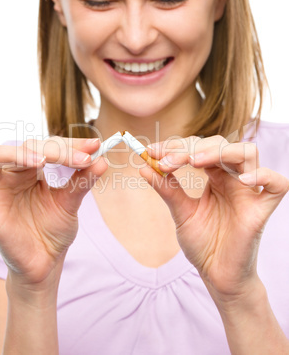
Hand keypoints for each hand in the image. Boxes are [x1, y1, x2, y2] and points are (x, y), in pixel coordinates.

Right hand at [0, 137, 106, 287]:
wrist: (45, 263)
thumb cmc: (54, 230)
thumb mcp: (70, 203)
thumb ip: (82, 180)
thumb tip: (101, 160)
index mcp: (32, 169)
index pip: (47, 146)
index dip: (70, 145)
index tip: (94, 147)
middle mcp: (12, 175)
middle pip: (22, 147)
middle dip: (53, 149)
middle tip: (80, 159)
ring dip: (14, 153)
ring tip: (41, 161)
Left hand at [141, 135, 288, 300]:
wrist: (217, 276)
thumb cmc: (202, 244)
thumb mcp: (181, 213)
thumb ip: (167, 189)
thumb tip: (144, 167)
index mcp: (215, 177)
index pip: (199, 148)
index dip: (175, 146)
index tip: (151, 151)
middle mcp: (232, 179)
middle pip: (220, 144)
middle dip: (190, 148)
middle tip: (166, 161)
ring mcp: (248, 191)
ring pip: (247, 153)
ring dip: (218, 151)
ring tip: (193, 162)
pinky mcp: (261, 209)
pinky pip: (277, 185)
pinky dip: (263, 176)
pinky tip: (242, 179)